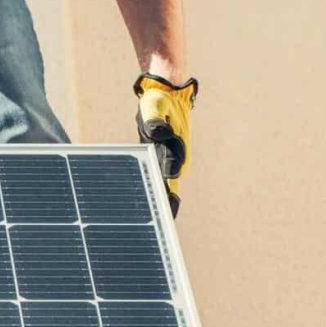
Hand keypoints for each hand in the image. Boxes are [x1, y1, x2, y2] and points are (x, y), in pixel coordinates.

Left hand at [133, 72, 197, 217]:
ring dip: (161, 202)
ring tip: (156, 225)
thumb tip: (159, 134)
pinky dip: (156, 193)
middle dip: (166, 208)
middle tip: (162, 229)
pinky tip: (149, 208)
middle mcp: (176, 160)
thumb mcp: (155, 107)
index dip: (167, 196)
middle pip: (170, 188)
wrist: (168, 97)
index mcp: (176, 151)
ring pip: (165, 186)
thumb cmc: (159, 102)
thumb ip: (155, 121)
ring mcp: (170, 161)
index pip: (170, 178)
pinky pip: (159, 180)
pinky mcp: (164, 159)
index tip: (166, 213)